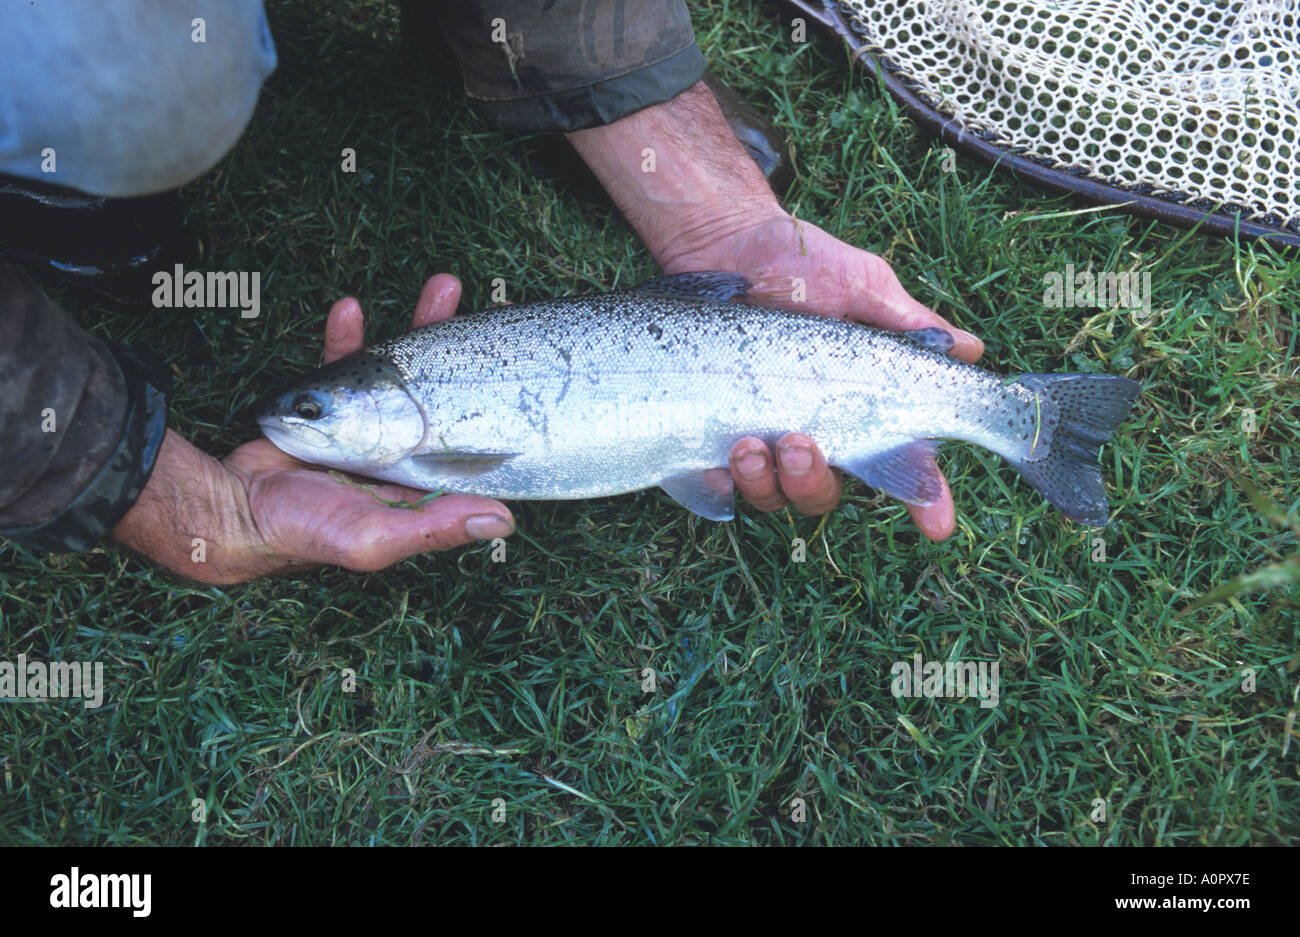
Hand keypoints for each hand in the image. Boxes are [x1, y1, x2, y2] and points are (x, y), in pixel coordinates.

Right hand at [112, 274, 513, 583]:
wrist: (235, 512)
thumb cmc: (306, 533)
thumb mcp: (377, 537)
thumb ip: (434, 527)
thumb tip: (504, 520)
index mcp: (424, 478)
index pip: (475, 435)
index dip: (500, 399)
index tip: (523, 360)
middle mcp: (404, 449)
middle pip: (447, 388)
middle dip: (468, 348)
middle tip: (490, 306)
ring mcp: (369, 424)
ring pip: (405, 368)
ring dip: (421, 326)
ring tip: (443, 285)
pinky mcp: (331, 406)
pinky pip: (345, 363)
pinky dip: (348, 337)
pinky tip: (350, 308)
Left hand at [568, 81, 981, 539]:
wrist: (727, 238)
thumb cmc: (801, 263)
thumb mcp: (863, 285)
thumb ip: (908, 324)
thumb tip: (969, 350)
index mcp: (862, 407)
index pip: (902, 466)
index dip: (925, 501)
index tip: (936, 524)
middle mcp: (815, 432)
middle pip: (826, 491)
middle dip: (814, 482)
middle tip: (800, 442)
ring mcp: (762, 437)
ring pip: (772, 495)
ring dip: (765, 482)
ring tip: (750, 442)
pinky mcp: (710, 434)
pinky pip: (715, 486)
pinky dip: (718, 485)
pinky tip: (718, 465)